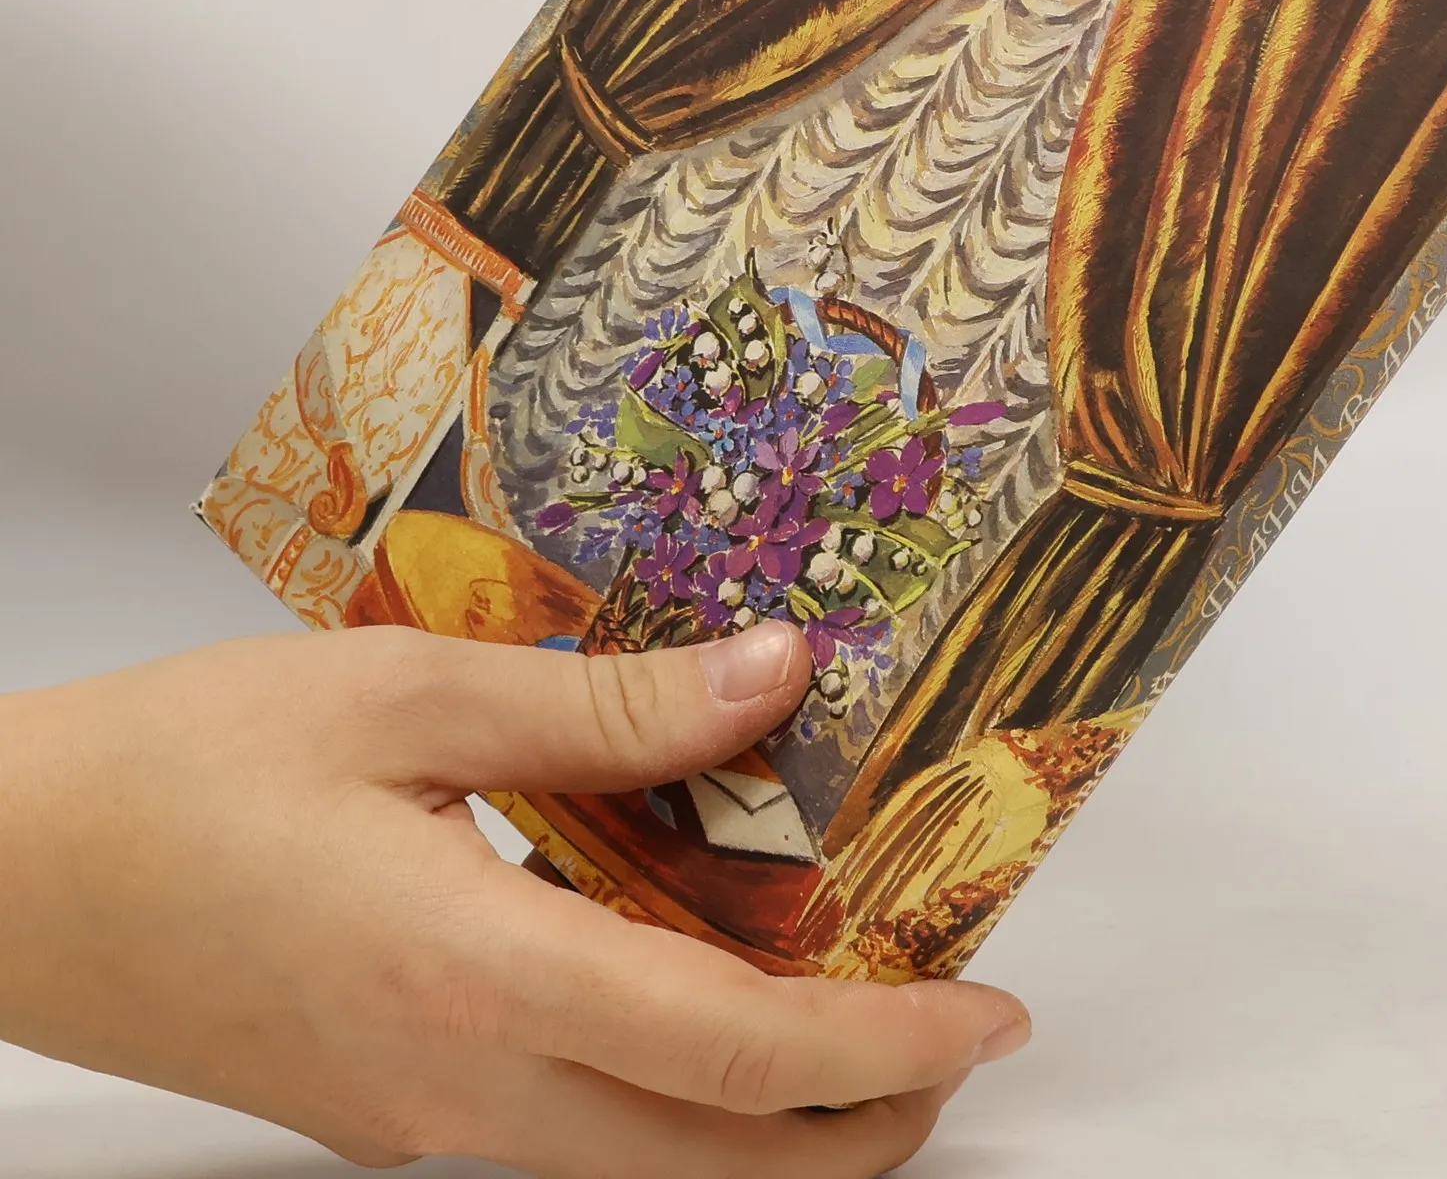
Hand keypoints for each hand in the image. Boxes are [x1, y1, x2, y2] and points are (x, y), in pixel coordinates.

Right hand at [0, 622, 1026, 1173]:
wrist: (8, 874)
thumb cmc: (182, 767)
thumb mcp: (405, 695)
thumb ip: (607, 706)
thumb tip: (774, 678)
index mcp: (472, 979)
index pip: (731, 1053)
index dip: (882, 1044)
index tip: (987, 1008)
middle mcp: (462, 1088)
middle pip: (714, 1161)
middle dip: (863, 1121)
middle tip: (950, 1026)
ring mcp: (422, 1120)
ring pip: (649, 1163)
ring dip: (772, 1109)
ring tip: (851, 993)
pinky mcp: (390, 1109)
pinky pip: (572, 1124)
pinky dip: (673, 1083)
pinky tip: (693, 971)